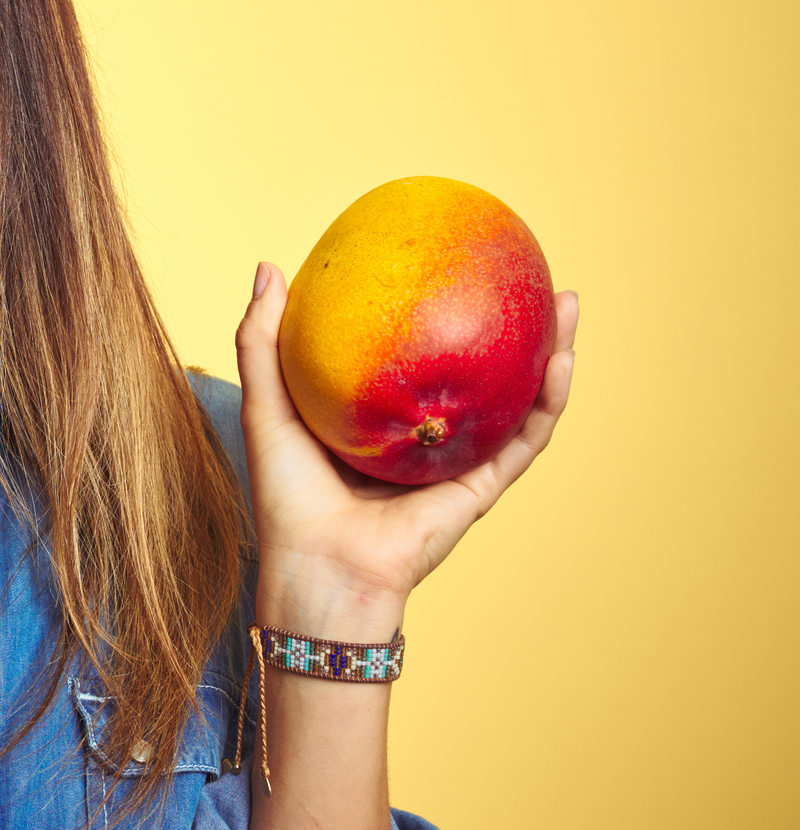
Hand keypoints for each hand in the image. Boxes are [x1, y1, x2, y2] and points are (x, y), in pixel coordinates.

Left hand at [233, 262, 578, 634]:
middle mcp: (424, 436)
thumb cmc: (287, 496)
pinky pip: (525, 438)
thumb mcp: (270, 405)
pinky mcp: (481, 487)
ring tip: (565, 303)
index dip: (436, 311)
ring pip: (517, 398)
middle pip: (477, 370)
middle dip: (508, 322)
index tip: (448, 262)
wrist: (319, 568)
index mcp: (380, 419)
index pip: (415, 354)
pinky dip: (549, 400)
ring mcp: (458, 461)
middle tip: (523, 270)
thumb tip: (271, 266)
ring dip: (550, 351)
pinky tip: (562, 360)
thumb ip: (263, 341)